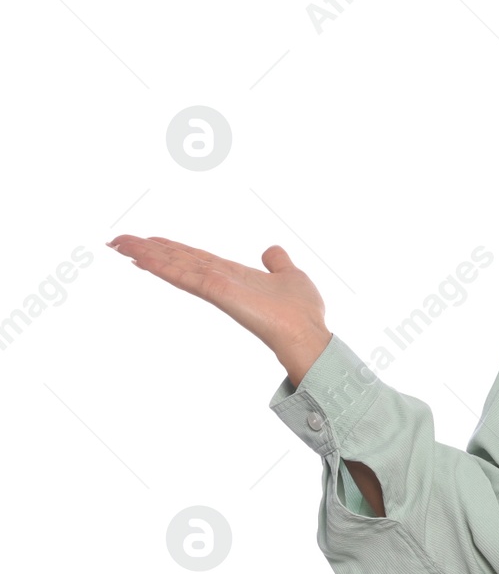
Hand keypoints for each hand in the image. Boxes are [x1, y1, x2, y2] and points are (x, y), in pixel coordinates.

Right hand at [105, 235, 332, 379]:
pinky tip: (141, 258)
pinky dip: (163, 266)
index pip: (195, 258)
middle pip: (177, 261)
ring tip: (118, 244)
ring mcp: (216, 287)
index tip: (149, 240)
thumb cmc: (302, 312)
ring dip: (146, 254)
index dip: (172, 249)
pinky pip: (186, 276)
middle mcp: (219, 280)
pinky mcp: (218, 292)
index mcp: (232, 275)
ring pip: (174, 266)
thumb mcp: (290, 275)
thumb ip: (278, 262)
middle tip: (117, 241)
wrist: (307, 334)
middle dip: (148, 250)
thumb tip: (271, 250)